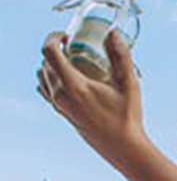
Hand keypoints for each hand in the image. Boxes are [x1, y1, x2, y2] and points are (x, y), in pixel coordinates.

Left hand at [38, 29, 146, 164]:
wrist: (123, 148)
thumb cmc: (127, 117)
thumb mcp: (129, 84)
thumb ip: (121, 56)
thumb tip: (112, 33)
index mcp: (74, 85)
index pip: (49, 52)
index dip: (54, 37)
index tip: (67, 35)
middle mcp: (61, 95)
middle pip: (45, 62)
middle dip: (55, 49)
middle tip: (73, 45)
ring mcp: (59, 105)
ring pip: (42, 76)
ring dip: (51, 64)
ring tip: (70, 60)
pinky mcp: (62, 113)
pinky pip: (45, 90)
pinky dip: (50, 78)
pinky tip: (65, 78)